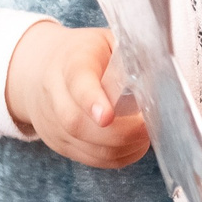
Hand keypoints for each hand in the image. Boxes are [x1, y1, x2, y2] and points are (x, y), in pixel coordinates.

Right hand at [4, 21, 148, 168]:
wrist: (37, 68)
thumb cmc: (84, 54)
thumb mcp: (106, 41)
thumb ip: (131, 54)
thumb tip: (164, 74)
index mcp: (70, 62)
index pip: (77, 83)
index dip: (91, 101)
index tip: (107, 117)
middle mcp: (54, 95)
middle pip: (78, 123)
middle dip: (120, 133)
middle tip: (148, 126)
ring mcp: (53, 124)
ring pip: (89, 148)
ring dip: (123, 146)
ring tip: (144, 133)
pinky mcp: (59, 144)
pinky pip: (92, 160)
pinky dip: (118, 156)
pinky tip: (132, 143)